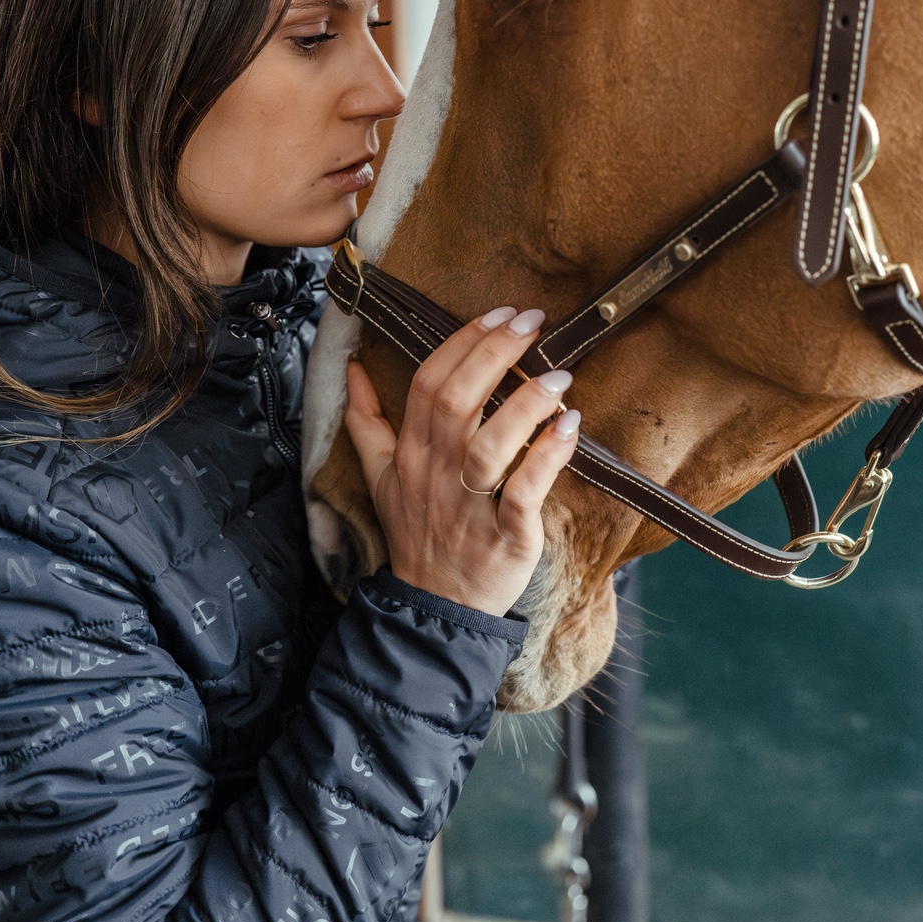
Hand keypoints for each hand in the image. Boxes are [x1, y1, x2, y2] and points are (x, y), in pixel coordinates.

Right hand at [343, 305, 578, 618]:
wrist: (436, 607)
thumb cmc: (417, 534)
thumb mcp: (380, 477)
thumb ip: (367, 421)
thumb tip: (352, 369)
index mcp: (411, 453)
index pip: (428, 384)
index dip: (463, 344)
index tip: (500, 314)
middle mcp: (437, 474)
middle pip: (455, 402)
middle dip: (493, 354)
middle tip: (531, 322)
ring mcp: (469, 506)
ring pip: (489, 447)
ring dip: (526, 406)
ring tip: (558, 377)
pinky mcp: (505, 537)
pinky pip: (523, 493)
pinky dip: (547, 459)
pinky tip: (570, 429)